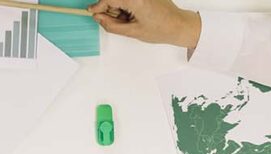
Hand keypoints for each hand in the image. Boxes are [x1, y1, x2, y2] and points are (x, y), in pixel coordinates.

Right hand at [87, 0, 201, 48]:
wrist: (179, 26)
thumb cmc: (161, 30)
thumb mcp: (132, 31)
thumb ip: (111, 25)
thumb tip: (98, 18)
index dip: (98, 6)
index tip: (91, 12)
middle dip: (111, 9)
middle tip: (118, 22)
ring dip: (120, 9)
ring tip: (131, 21)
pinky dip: (127, 6)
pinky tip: (135, 16)